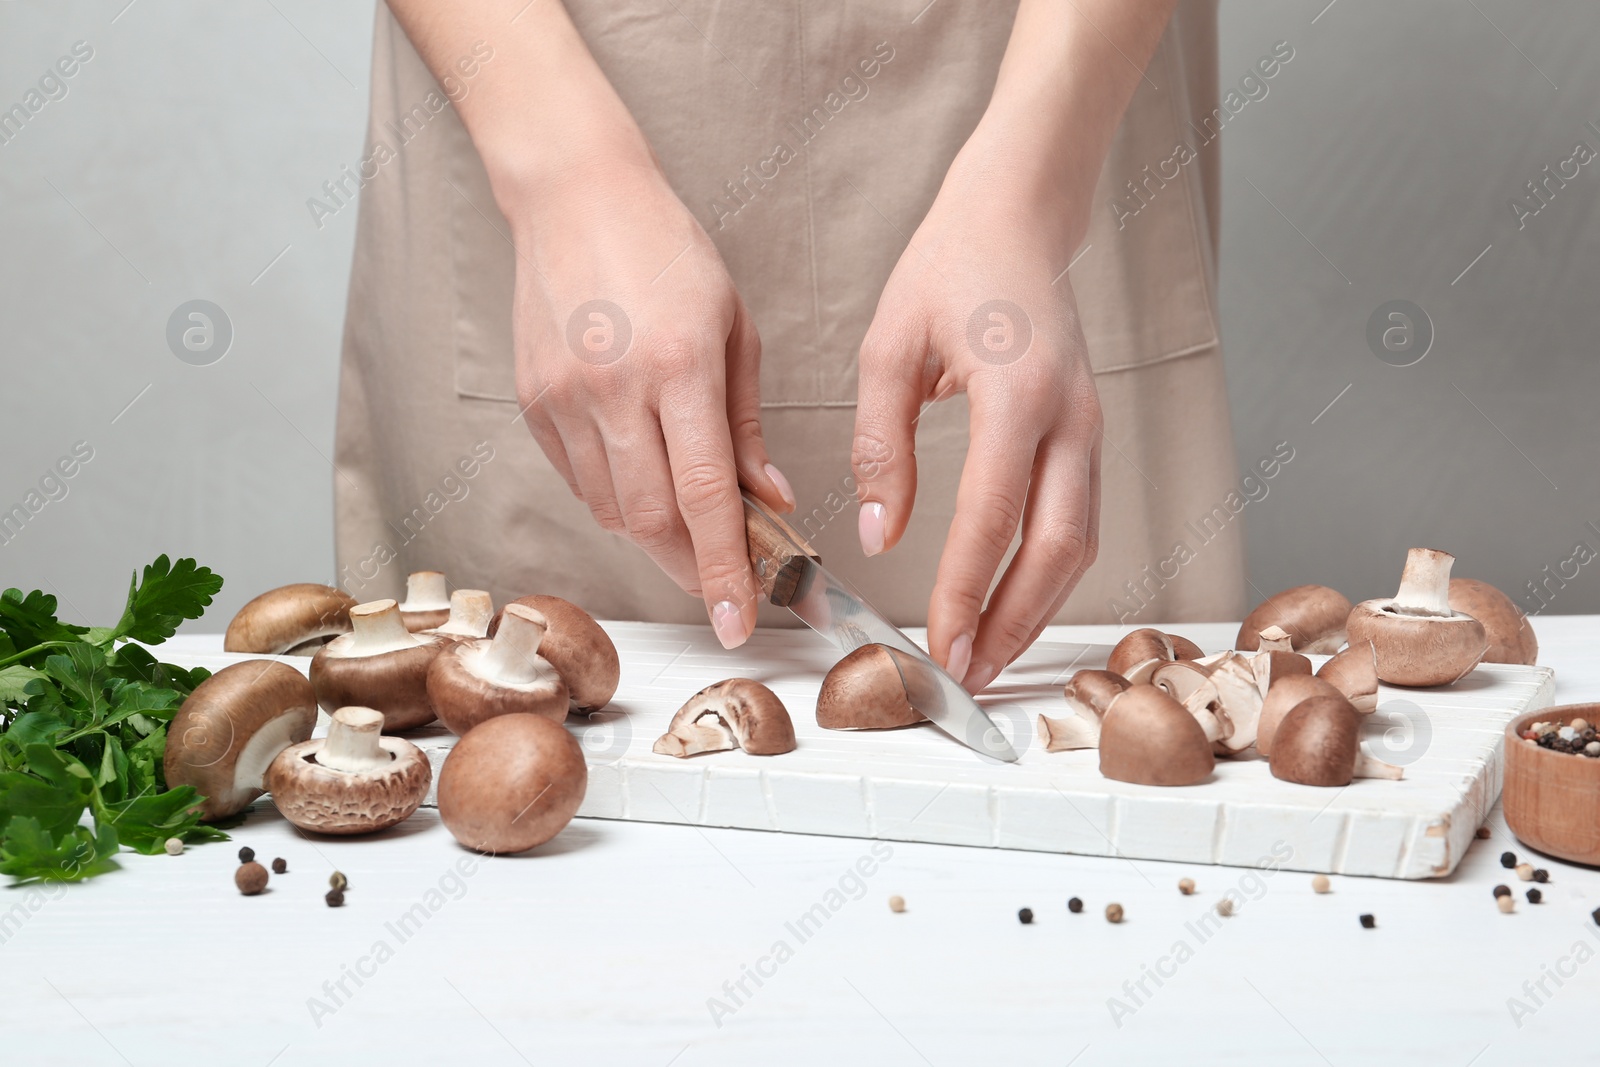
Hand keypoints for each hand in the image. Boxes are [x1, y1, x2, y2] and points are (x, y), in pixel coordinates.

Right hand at [506, 155, 793, 647]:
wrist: (575, 198)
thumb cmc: (666, 251)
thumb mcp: (734, 328)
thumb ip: (748, 425)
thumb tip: (772, 499)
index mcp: (679, 366)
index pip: (706, 496)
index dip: (726, 569)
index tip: (740, 621)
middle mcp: (615, 389)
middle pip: (652, 521)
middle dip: (693, 568)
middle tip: (726, 584)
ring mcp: (565, 399)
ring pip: (611, 512)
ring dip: (656, 537)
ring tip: (691, 530)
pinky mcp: (532, 404)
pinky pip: (579, 482)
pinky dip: (616, 501)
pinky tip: (643, 485)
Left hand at [853, 138, 1102, 691]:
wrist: (1019, 219)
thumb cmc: (950, 270)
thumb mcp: (889, 347)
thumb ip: (883, 445)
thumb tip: (881, 535)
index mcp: (1016, 391)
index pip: (993, 516)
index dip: (965, 590)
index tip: (937, 644)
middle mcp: (1070, 418)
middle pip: (1056, 550)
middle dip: (1012, 623)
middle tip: (967, 675)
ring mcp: (1091, 428)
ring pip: (1080, 546)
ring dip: (1037, 611)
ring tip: (988, 657)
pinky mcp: (1090, 435)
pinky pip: (1080, 522)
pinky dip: (1050, 575)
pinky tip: (1013, 605)